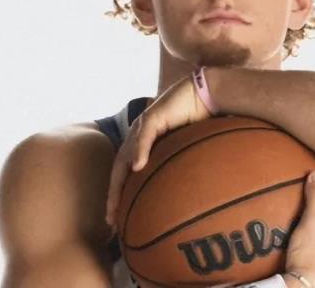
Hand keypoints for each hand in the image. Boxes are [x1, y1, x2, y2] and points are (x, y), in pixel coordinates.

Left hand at [105, 74, 211, 227]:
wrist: (204, 94)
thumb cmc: (197, 120)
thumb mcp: (185, 148)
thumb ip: (178, 164)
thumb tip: (185, 191)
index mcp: (145, 144)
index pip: (126, 173)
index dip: (120, 195)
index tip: (118, 220)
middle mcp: (139, 136)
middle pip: (119, 168)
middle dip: (113, 195)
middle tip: (111, 220)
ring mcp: (144, 126)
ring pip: (125, 156)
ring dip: (119, 181)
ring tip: (116, 204)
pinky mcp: (154, 116)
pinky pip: (145, 136)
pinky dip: (140, 151)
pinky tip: (138, 167)